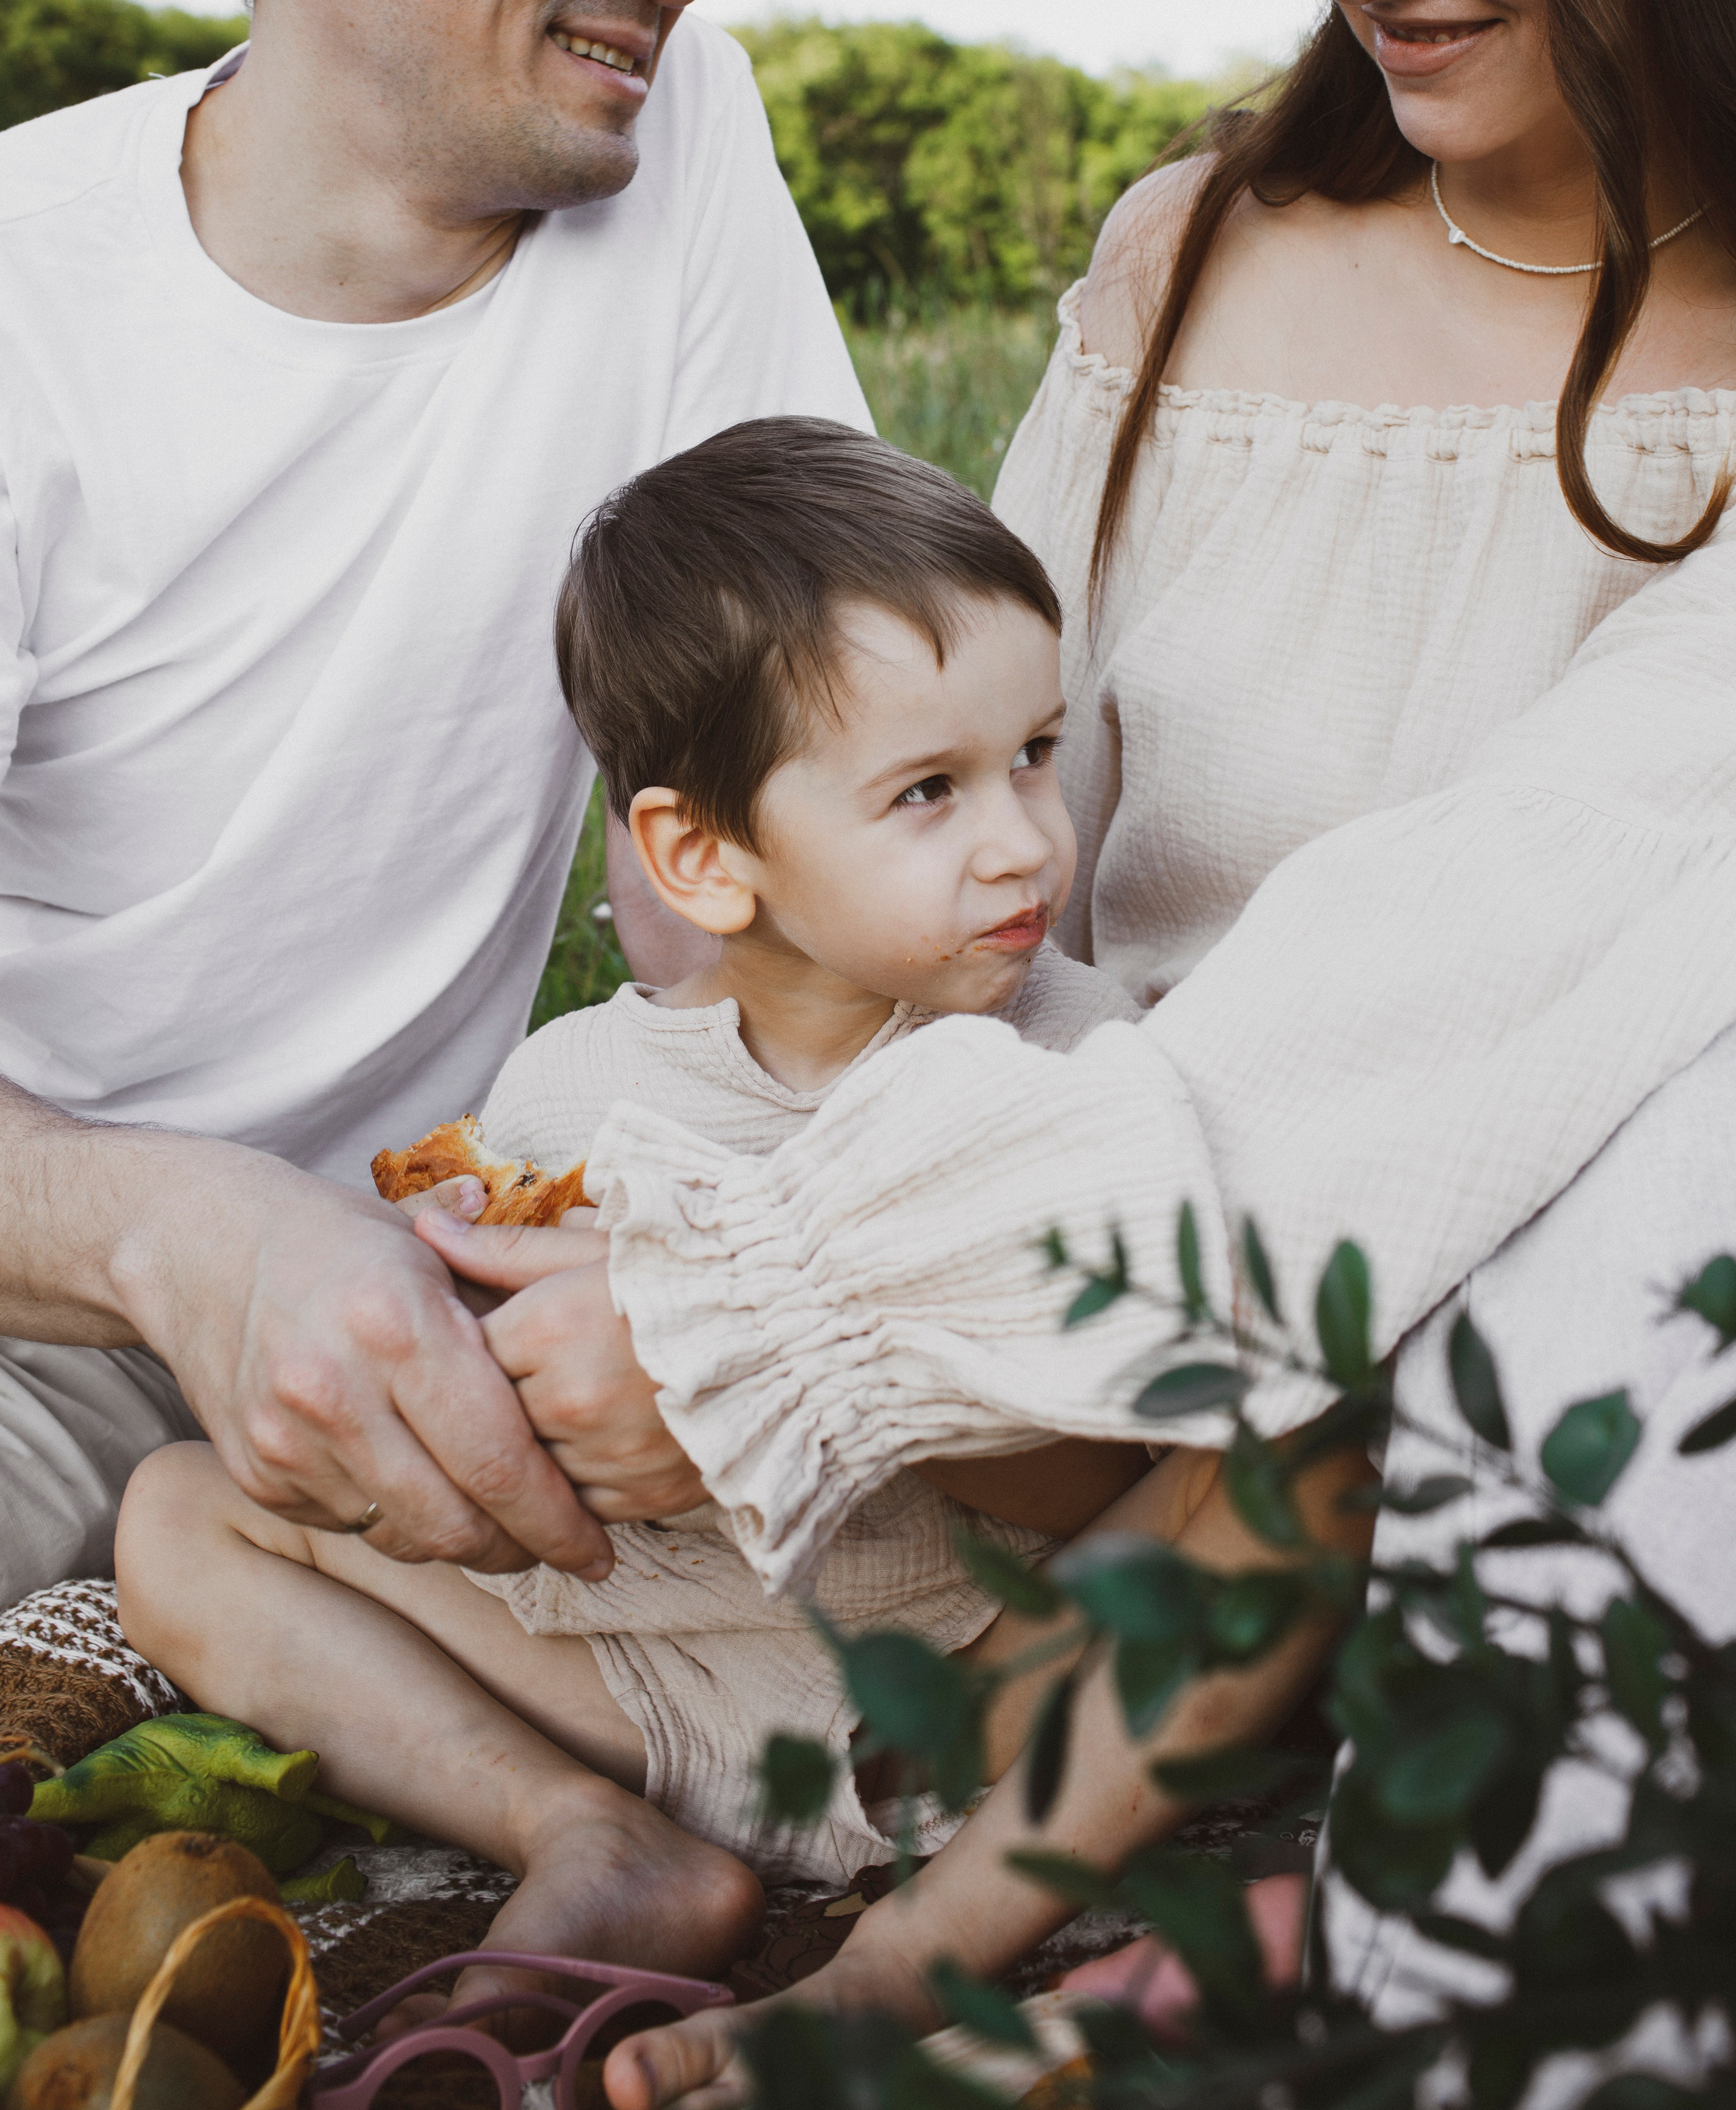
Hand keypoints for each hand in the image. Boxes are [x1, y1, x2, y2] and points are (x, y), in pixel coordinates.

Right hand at [116, 1147, 613, 1576]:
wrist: (197, 1245)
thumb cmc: (339, 1240)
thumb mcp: (432, 1241)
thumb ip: (515, 1288)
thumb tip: (607, 1314)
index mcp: (399, 1325)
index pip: (501, 1459)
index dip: (560, 1520)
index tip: (600, 1546)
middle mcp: (337, 1390)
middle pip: (457, 1521)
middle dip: (524, 1549)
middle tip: (565, 1549)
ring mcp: (287, 1440)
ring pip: (406, 1538)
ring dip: (465, 1544)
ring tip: (506, 1526)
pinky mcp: (256, 1474)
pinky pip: (352, 1528)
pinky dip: (400, 1525)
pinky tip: (428, 1495)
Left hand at [414, 1210, 709, 1519]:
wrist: (794, 1332)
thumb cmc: (693, 1275)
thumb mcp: (598, 1249)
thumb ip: (505, 1248)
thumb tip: (427, 1226)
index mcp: (549, 1327)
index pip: (467, 1354)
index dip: (479, 1347)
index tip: (495, 1339)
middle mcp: (567, 1399)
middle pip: (490, 1418)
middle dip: (500, 1401)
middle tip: (531, 1378)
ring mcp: (603, 1456)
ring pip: (526, 1471)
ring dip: (535, 1450)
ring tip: (569, 1413)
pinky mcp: (640, 1499)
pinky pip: (574, 1508)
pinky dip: (575, 1485)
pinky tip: (593, 1450)